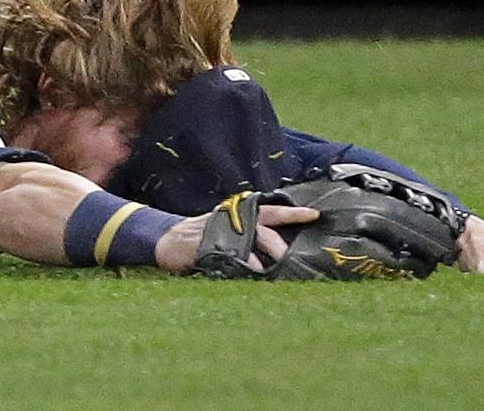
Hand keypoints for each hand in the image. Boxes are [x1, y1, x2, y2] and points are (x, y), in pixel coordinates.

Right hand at [155, 204, 318, 273]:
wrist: (168, 241)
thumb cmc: (205, 235)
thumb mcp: (230, 228)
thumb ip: (253, 237)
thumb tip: (283, 250)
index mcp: (243, 214)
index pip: (273, 212)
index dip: (293, 213)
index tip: (314, 214)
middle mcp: (235, 221)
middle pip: (264, 230)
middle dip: (277, 246)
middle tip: (288, 259)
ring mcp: (220, 233)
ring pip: (247, 243)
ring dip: (258, 259)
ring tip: (265, 271)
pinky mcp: (206, 247)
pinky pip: (227, 256)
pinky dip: (237, 265)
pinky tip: (244, 272)